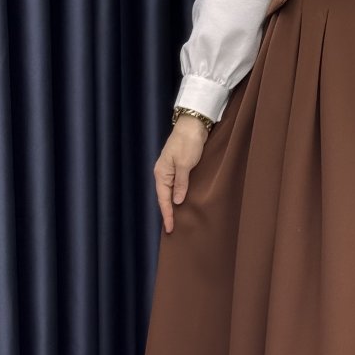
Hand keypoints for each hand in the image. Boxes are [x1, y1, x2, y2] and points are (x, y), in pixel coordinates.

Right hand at [154, 116, 208, 232]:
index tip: (170, 229)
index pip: (163, 199)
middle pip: (164, 197)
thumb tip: (177, 201)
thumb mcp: (185, 164)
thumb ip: (181, 183)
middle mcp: (163, 173)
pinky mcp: (178, 167)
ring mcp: (170, 170)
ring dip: (173, 205)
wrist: (193, 124)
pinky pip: (176, 186)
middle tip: (172, 229)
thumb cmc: (188, 142)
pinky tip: (182, 202)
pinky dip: (178, 196)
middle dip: (168, 213)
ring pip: (170, 192)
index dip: (167, 215)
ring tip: (177, 220)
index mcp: (161, 173)